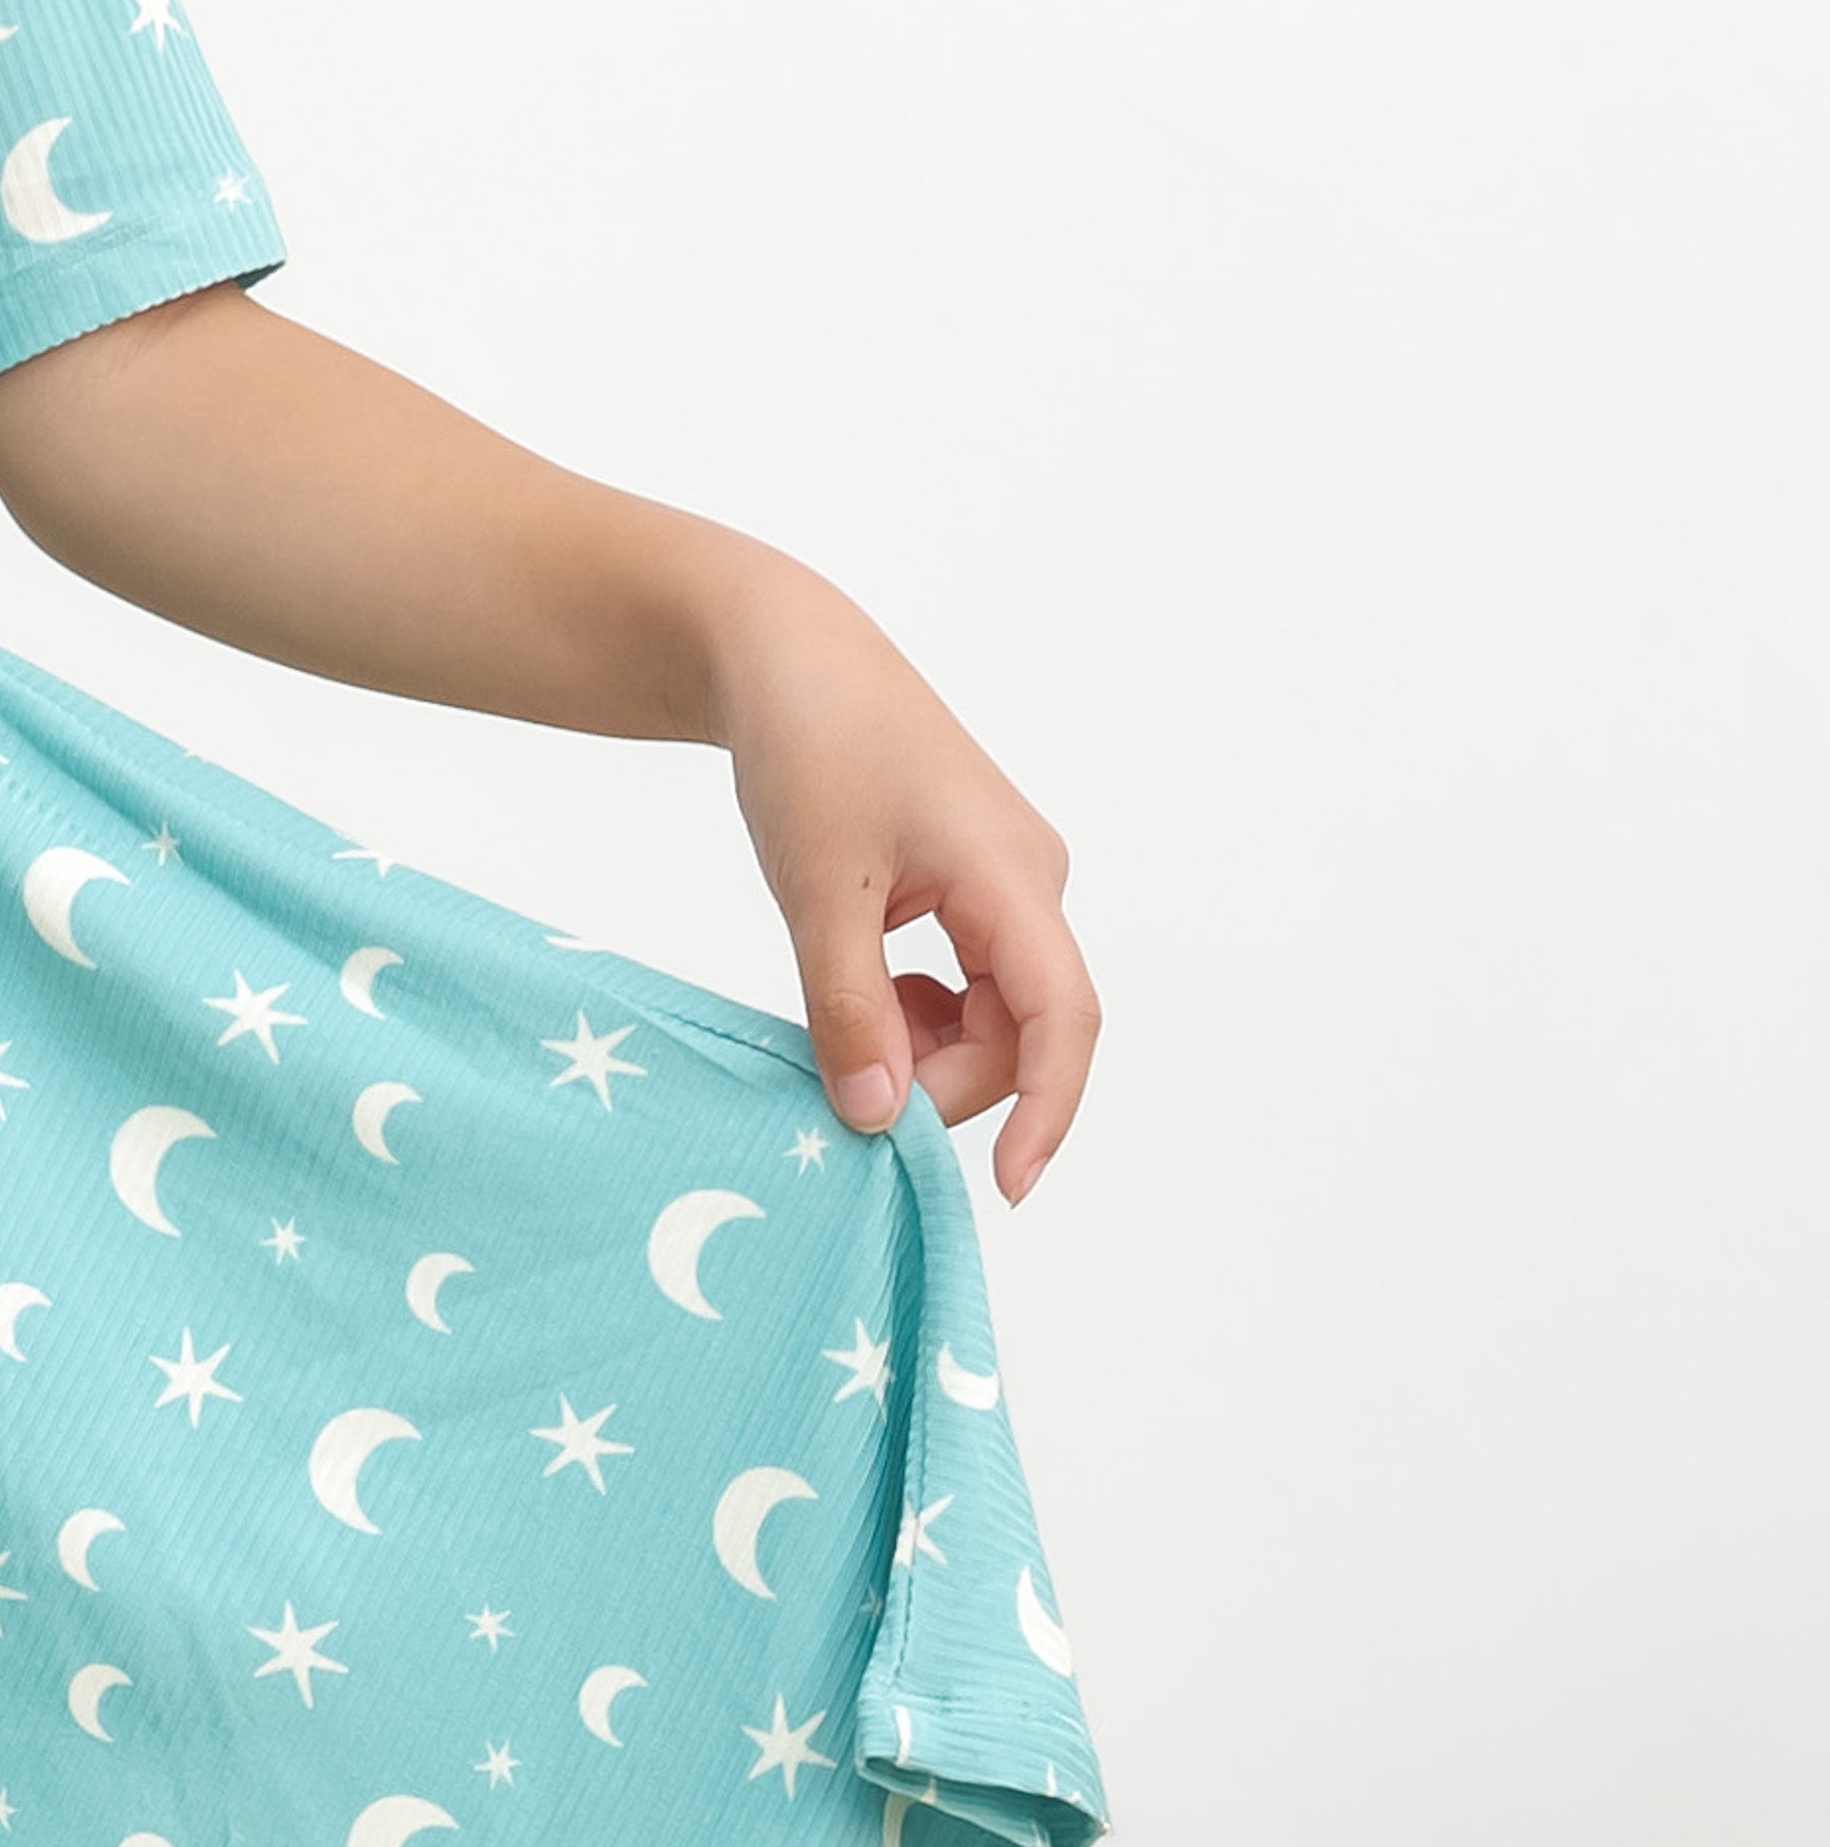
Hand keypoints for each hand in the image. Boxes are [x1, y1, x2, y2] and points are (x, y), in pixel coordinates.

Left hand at [709, 564, 1098, 1199]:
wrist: (783, 658)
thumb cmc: (807, 750)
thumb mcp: (818, 891)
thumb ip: (847, 1008)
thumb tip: (875, 1117)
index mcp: (1013, 875)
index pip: (1063, 1018)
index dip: (1045, 1111)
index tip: (1002, 1188)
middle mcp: (1030, 882)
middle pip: (1020, 1028)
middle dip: (944, 1080)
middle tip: (846, 1092)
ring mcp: (1003, 883)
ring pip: (990, 1011)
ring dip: (924, 1047)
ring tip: (840, 1032)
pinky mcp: (968, 884)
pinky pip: (966, 980)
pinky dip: (914, 1012)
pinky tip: (857, 996)